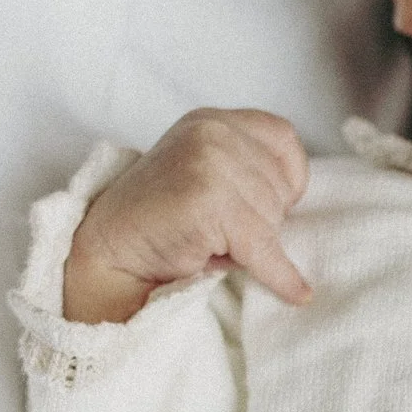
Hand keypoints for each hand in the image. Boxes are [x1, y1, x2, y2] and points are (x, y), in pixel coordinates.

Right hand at [63, 107, 310, 323]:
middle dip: (262, 217)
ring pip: (274, 218)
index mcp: (212, 120)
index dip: (286, 180)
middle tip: (218, 231)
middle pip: (281, 185)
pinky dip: (280, 275)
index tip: (268, 206)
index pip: (283, 139)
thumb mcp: (206, 175)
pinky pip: (263, 247)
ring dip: (253, 243)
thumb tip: (302, 204)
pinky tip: (295, 291)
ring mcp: (209, 162)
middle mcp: (212, 131)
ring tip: (211, 243)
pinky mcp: (207, 201)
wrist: (110, 251)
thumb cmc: (161, 221)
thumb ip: (247, 169)